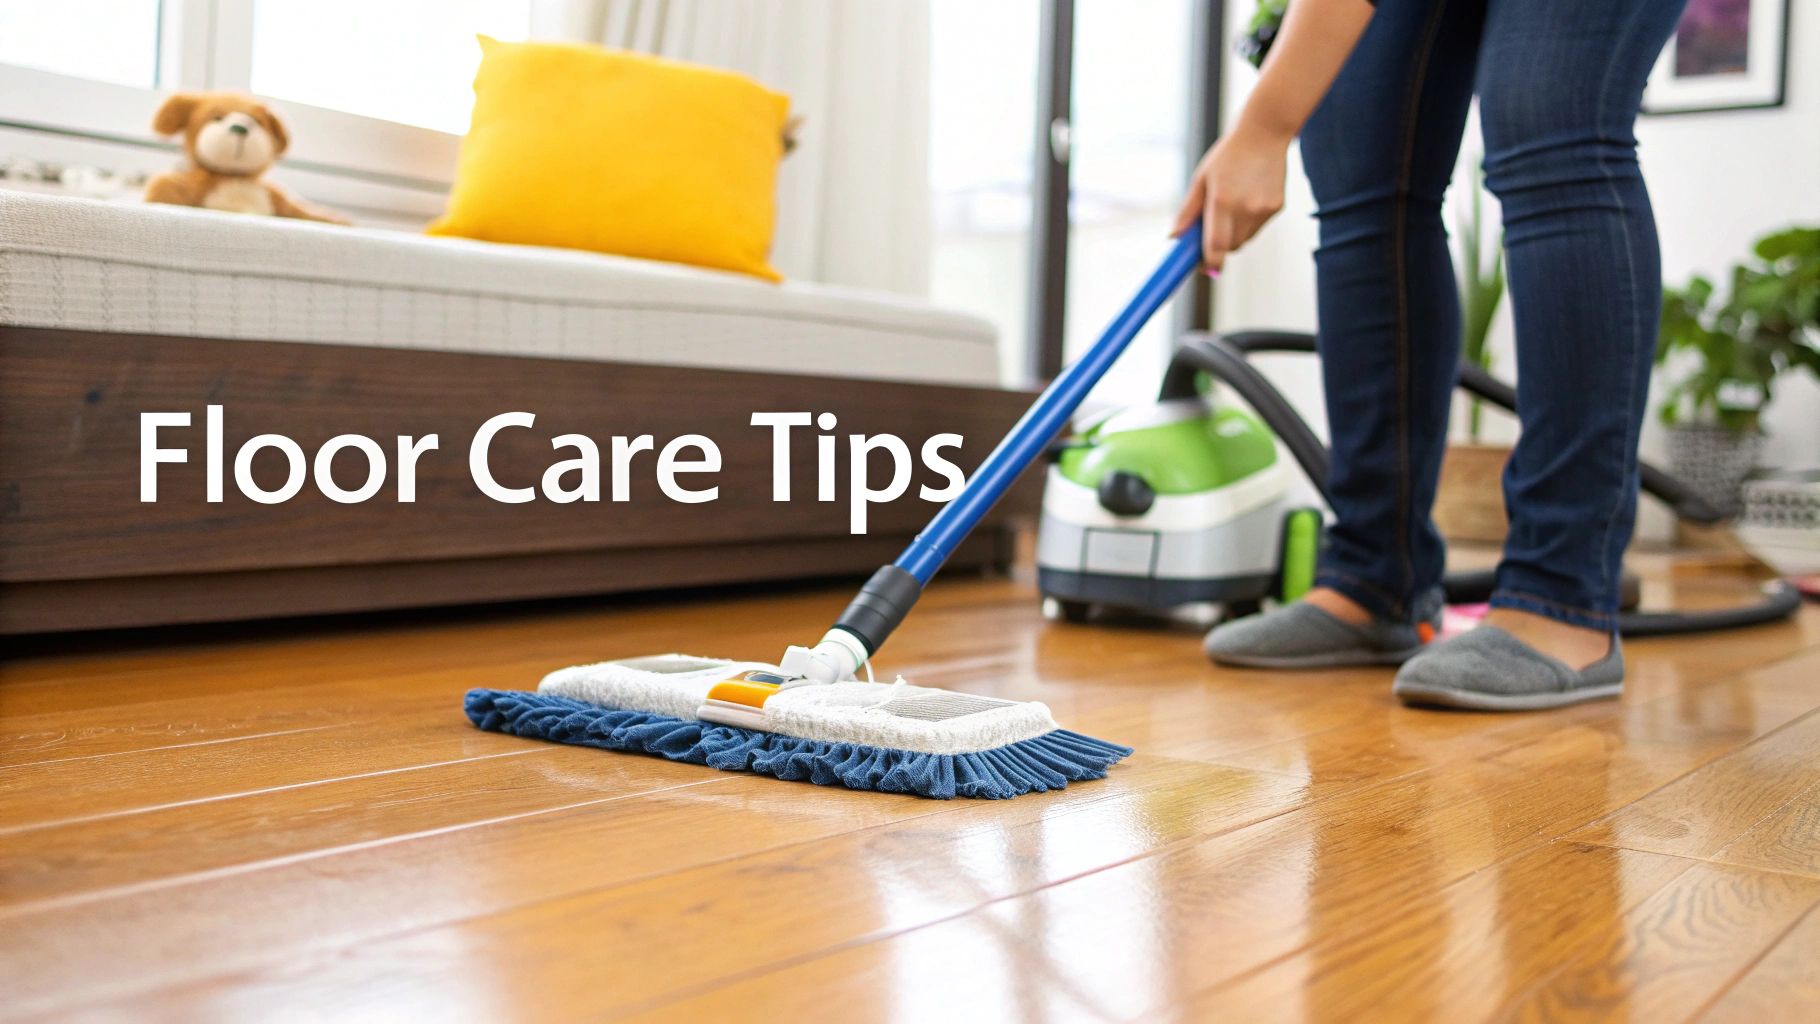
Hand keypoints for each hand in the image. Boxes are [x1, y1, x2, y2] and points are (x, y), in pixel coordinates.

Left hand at [1171, 122, 1291, 272]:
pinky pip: (1257, 227)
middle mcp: (1246, 208)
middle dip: (1218, 247)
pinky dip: (1248, 223)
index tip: (1202, 268)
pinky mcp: (1277, 207)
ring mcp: (1264, 209)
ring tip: (1230, 206)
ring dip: (1233, 235)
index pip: (1216, 245)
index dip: (1209, 262)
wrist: (1264, 133)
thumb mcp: (1202, 179)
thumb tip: (1174, 238)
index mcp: (1222, 200)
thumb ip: (1188, 212)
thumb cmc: (1228, 155)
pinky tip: (1247, 198)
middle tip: (1208, 235)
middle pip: (1230, 247)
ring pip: (1245, 239)